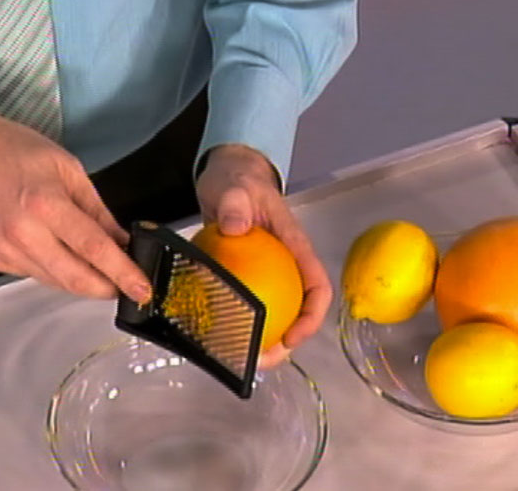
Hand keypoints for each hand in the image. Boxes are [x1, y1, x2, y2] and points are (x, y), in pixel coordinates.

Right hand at [0, 106, 150, 302]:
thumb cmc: (7, 150)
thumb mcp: (66, 168)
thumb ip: (97, 210)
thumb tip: (120, 240)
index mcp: (46, 205)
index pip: (96, 250)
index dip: (123, 273)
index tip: (141, 288)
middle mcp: (23, 234)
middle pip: (77, 279)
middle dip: (107, 289)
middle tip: (125, 286)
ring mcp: (5, 251)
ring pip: (56, 282)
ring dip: (83, 281)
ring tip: (98, 270)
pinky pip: (34, 275)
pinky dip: (56, 271)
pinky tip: (61, 256)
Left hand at [195, 145, 331, 368]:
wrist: (225, 175)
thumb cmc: (237, 179)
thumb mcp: (235, 186)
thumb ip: (235, 202)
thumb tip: (237, 229)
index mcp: (293, 247)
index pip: (316, 285)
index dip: (312, 316)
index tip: (292, 338)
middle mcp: (284, 265)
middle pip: (297, 309)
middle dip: (286, 342)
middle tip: (260, 360)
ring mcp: (264, 272)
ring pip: (273, 312)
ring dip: (262, 338)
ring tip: (241, 357)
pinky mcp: (243, 274)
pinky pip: (246, 303)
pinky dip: (237, 321)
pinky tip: (217, 334)